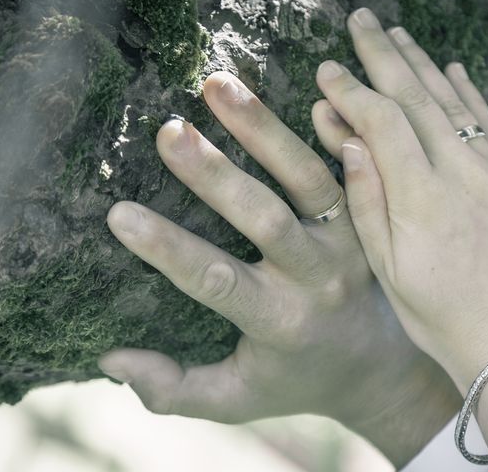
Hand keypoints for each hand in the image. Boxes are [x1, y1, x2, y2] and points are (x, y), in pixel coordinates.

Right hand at [98, 71, 458, 465]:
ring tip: (220, 87)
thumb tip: (110, 359)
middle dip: (215, 175)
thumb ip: (175, 390)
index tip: (119, 214)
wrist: (377, 365)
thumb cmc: (296, 379)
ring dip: (266, 131)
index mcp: (280, 322)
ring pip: (309, 180)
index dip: (168, 249)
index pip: (216, 280)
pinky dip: (334, 131)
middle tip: (170, 132)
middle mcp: (318, 277)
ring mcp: (348, 242)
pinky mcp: (367, 217)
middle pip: (265, 219)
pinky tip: (312, 92)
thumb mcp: (237, 399)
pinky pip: (350, 169)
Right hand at [315, 7, 487, 391]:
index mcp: (420, 196)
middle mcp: (459, 172)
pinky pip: (487, 121)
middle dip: (382, 55)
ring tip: (396, 34)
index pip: (379, 122)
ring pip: (451, 100)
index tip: (326, 69)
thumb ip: (367, 202)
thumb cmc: (443, 316)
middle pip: (415, 96)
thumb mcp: (389, 271)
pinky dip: (468, 91)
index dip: (350, 91)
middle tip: (358, 21)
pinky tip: (454, 70)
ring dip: (421, 63)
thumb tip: (350, 143)